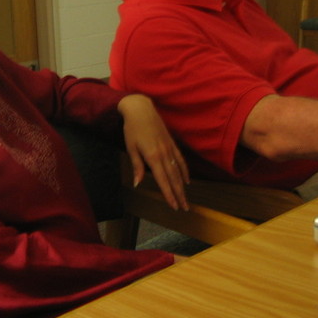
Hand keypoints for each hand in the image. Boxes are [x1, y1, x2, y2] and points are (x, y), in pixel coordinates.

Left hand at [117, 94, 189, 210]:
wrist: (141, 109)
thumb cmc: (132, 129)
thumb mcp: (131, 148)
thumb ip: (136, 166)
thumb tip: (138, 184)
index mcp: (152, 157)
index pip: (163, 180)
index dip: (169, 194)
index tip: (174, 206)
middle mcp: (164, 154)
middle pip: (173, 178)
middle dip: (179, 194)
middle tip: (185, 208)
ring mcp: (169, 148)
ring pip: (178, 171)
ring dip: (182, 186)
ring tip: (186, 198)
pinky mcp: (171, 143)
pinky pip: (180, 160)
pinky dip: (184, 171)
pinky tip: (186, 180)